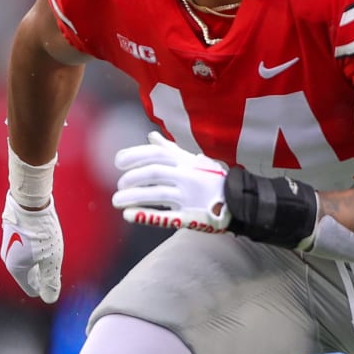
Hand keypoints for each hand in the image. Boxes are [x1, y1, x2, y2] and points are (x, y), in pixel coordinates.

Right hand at [1, 192, 62, 302]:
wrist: (29, 201)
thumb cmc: (41, 232)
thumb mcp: (51, 259)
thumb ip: (50, 281)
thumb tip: (50, 299)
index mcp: (16, 268)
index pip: (31, 288)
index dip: (44, 289)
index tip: (55, 282)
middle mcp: (9, 257)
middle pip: (28, 275)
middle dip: (42, 276)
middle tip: (56, 271)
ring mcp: (9, 243)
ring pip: (26, 260)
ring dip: (39, 261)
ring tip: (52, 255)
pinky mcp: (13, 230)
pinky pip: (24, 247)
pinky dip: (35, 249)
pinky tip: (44, 241)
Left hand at [112, 132, 231, 232]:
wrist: (236, 201)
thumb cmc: (209, 179)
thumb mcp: (192, 161)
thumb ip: (170, 150)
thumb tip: (151, 136)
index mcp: (185, 162)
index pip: (156, 154)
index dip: (134, 155)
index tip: (118, 162)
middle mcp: (187, 176)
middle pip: (154, 172)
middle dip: (132, 177)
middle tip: (119, 185)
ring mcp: (189, 197)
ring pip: (157, 193)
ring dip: (134, 196)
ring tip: (117, 201)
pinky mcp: (190, 216)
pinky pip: (167, 217)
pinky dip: (147, 216)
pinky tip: (129, 215)